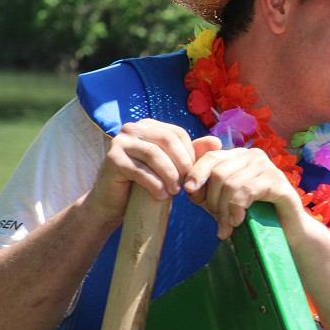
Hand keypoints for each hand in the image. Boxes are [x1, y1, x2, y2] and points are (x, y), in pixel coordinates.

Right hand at [86, 120, 221, 226]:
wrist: (115, 204)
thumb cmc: (147, 184)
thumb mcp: (173, 168)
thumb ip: (193, 154)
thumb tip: (217, 141)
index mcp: (148, 126)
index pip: (178, 133)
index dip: (190, 155)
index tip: (192, 175)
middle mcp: (132, 128)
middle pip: (168, 140)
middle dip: (182, 164)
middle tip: (186, 185)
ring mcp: (119, 142)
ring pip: (155, 155)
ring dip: (170, 176)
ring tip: (175, 192)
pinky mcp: (112, 159)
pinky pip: (140, 170)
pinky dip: (155, 185)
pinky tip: (161, 196)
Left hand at [184, 147, 302, 238]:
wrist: (286, 230)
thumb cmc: (253, 215)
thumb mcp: (223, 201)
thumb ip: (206, 191)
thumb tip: (189, 187)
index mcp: (239, 156)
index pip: (210, 156)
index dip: (197, 174)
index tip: (190, 193)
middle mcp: (253, 156)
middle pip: (218, 173)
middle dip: (212, 201)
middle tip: (218, 221)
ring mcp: (268, 166)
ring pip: (230, 184)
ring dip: (224, 210)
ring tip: (227, 226)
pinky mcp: (277, 181)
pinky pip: (246, 191)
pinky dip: (237, 209)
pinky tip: (238, 221)